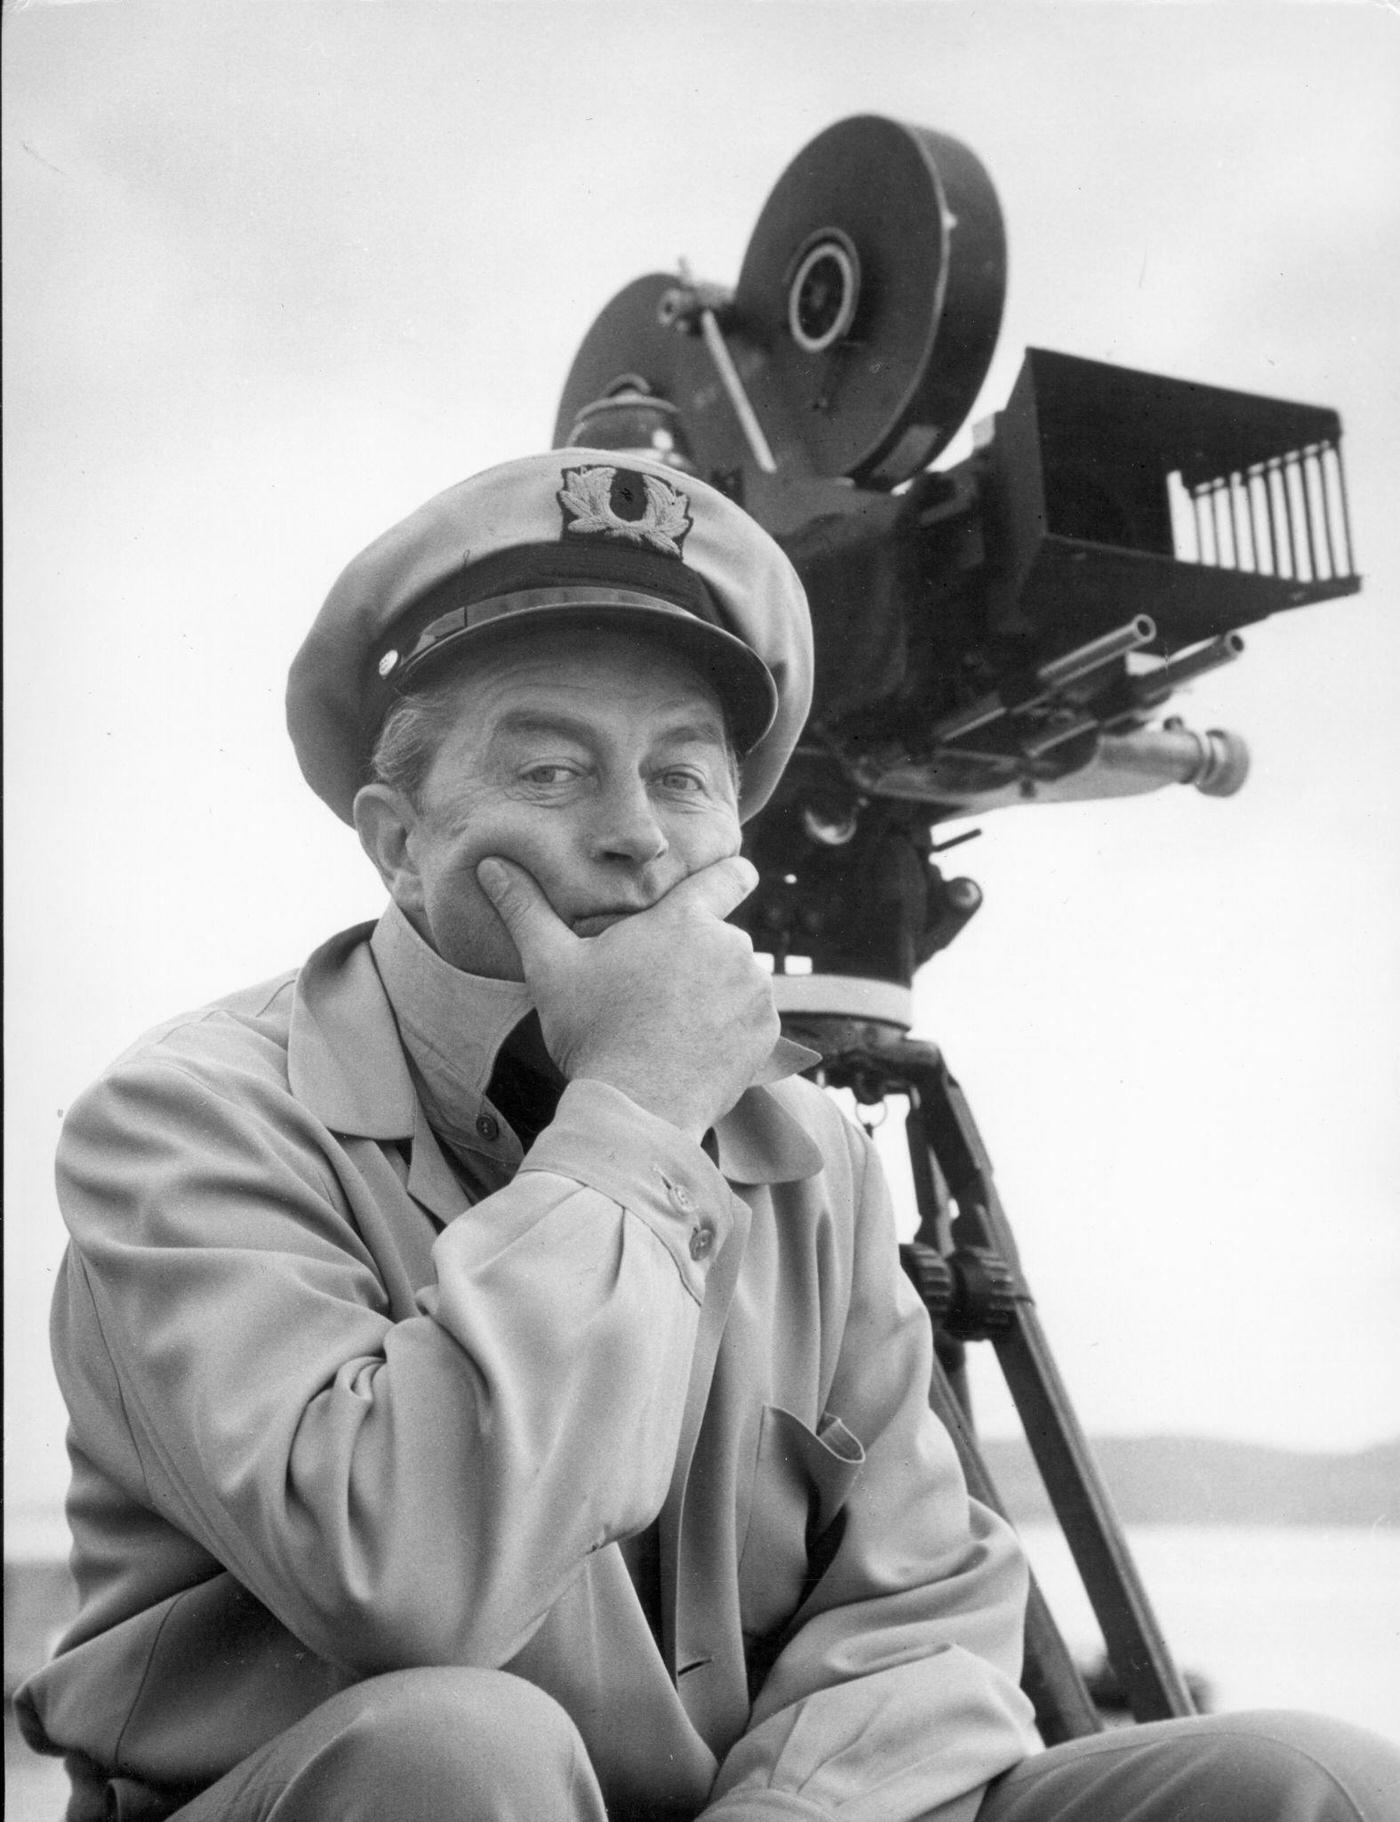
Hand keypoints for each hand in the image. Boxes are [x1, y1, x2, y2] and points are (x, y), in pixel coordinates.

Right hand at [477, 855, 778, 1139]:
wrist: (638, 1108)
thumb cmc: (593, 1032)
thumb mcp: (551, 967)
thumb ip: (526, 910)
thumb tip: (489, 865)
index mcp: (686, 919)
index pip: (729, 875)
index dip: (729, 876)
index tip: (727, 882)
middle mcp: (732, 945)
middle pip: (722, 937)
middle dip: (698, 955)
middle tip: (658, 990)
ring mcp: (755, 990)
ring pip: (739, 978)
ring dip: (717, 992)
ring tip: (674, 1024)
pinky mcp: (767, 1031)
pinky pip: (753, 1018)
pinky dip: (732, 1028)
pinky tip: (695, 1047)